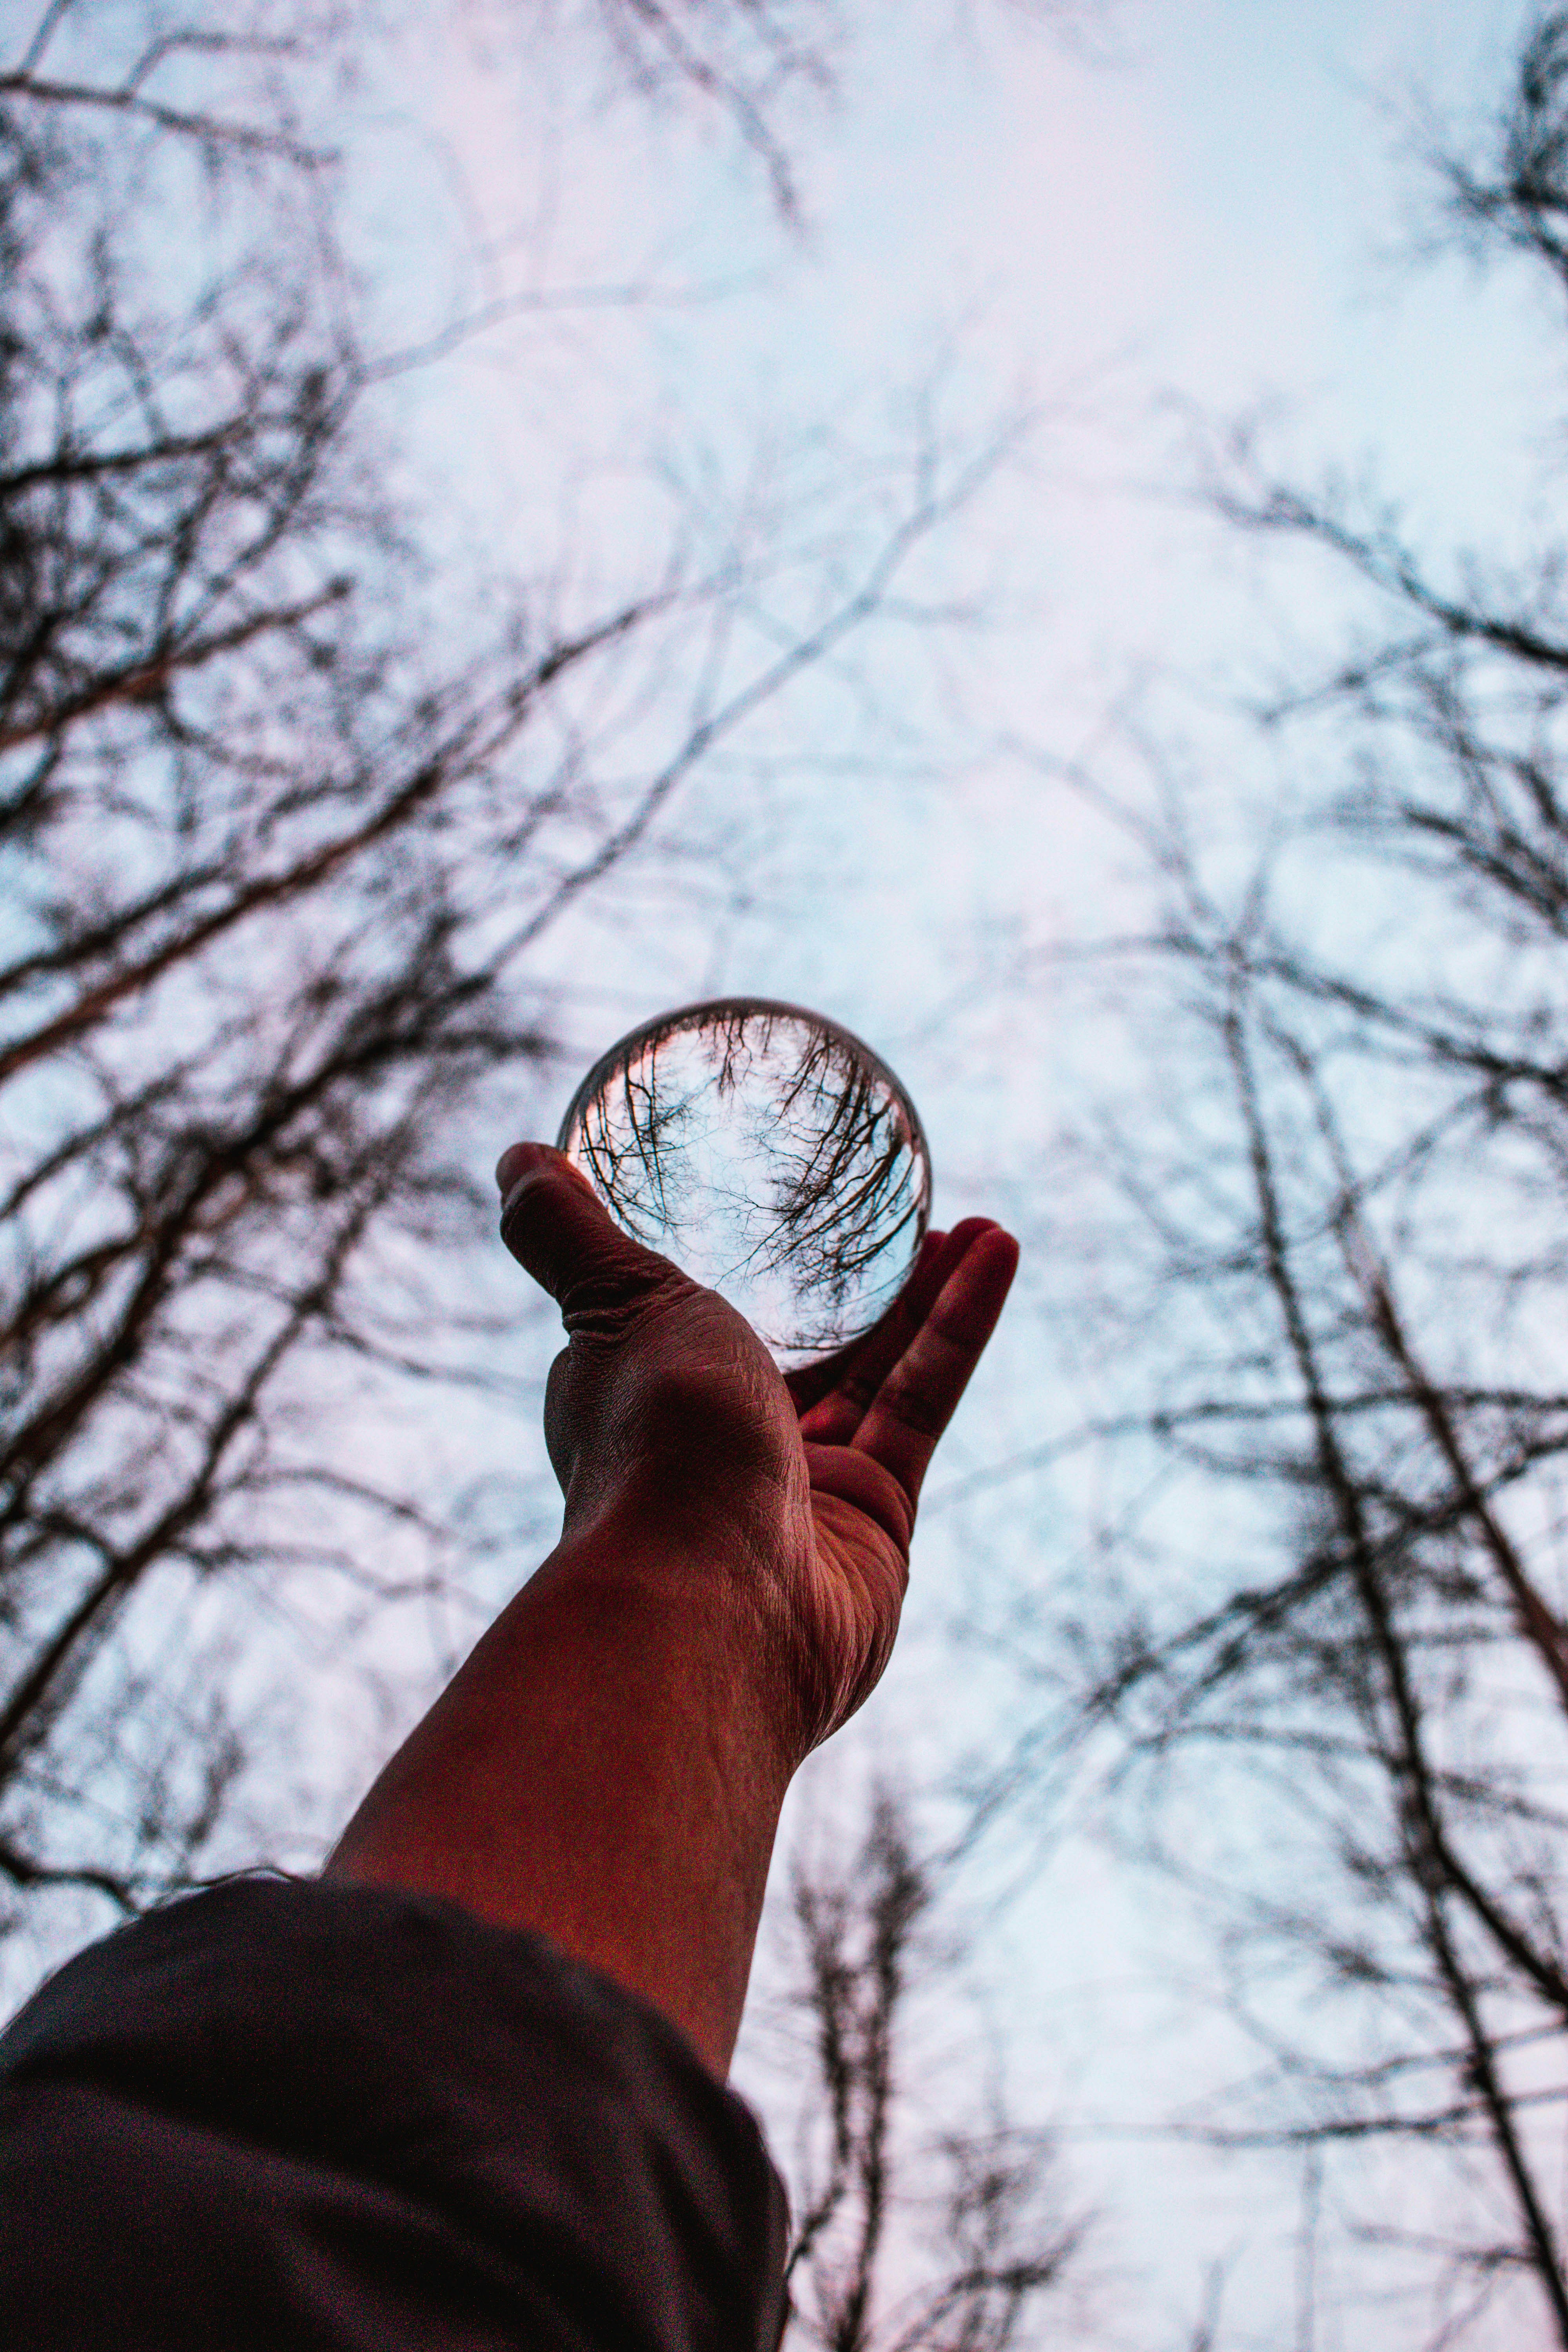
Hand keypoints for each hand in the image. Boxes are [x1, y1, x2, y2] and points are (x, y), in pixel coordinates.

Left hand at [497, 1143, 1018, 1760]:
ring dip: (930, 1296)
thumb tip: (516, 1155)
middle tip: (913, 1217)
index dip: (744, 1270)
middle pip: (805, 1355)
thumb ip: (567, 1232)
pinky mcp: (876, 1518)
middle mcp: (720, 1454)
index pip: (689, 1330)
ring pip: (875, 1377)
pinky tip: (995, 1251)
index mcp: (646, 1403)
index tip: (789, 1208)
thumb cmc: (654, 1440)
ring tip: (982, 1225)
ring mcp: (801, 1495)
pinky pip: (922, 1403)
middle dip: (863, 1287)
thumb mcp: (612, 1301)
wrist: (717, 1593)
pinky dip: (960, 1325)